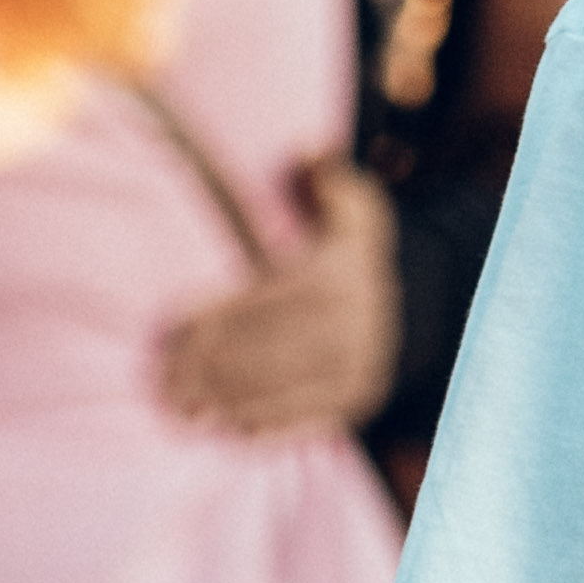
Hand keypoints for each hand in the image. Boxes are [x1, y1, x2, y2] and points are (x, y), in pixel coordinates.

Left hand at [155, 164, 397, 440]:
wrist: (421, 304)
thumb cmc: (352, 250)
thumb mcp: (353, 205)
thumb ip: (328, 179)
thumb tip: (307, 151)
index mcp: (339, 275)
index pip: (266, 299)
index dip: (216, 315)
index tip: (172, 330)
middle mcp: (353, 324)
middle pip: (268, 348)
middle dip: (211, 367)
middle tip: (162, 382)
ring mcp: (359, 366)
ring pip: (284, 386)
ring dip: (228, 401)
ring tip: (182, 411)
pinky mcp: (360, 399)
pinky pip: (310, 418)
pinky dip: (269, 427)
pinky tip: (231, 431)